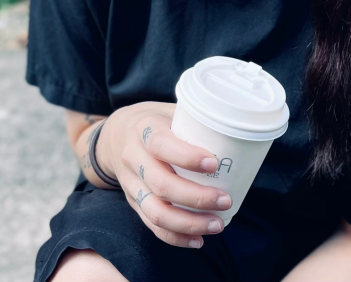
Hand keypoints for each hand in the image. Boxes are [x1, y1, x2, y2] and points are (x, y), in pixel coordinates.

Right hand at [98, 101, 232, 248]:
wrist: (115, 136)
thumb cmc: (155, 121)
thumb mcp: (169, 111)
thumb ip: (193, 123)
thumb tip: (235, 136)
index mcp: (144, 129)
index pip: (160, 145)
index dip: (186, 157)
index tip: (214, 163)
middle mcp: (133, 157)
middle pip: (161, 184)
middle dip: (196, 197)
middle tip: (225, 200)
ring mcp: (131, 184)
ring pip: (156, 211)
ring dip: (189, 223)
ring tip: (217, 224)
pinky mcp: (133, 203)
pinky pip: (151, 225)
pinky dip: (176, 236)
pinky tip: (198, 240)